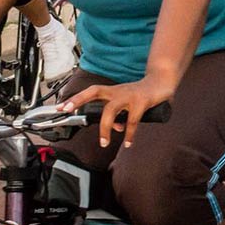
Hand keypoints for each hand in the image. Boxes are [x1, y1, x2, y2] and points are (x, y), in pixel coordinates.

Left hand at [59, 77, 176, 149]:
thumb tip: (116, 129)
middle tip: (68, 111)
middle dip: (79, 100)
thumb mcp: (128, 105)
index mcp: (113, 91)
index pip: (91, 91)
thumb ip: (120, 117)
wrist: (162, 82)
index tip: (62, 106)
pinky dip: (129, 133)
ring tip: (104, 143)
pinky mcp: (141, 101)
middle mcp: (118, 91)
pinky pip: (132, 121)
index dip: (76, 98)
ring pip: (110, 110)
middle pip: (94, 92)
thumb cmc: (143, 94)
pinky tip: (128, 142)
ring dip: (105, 127)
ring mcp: (129, 95)